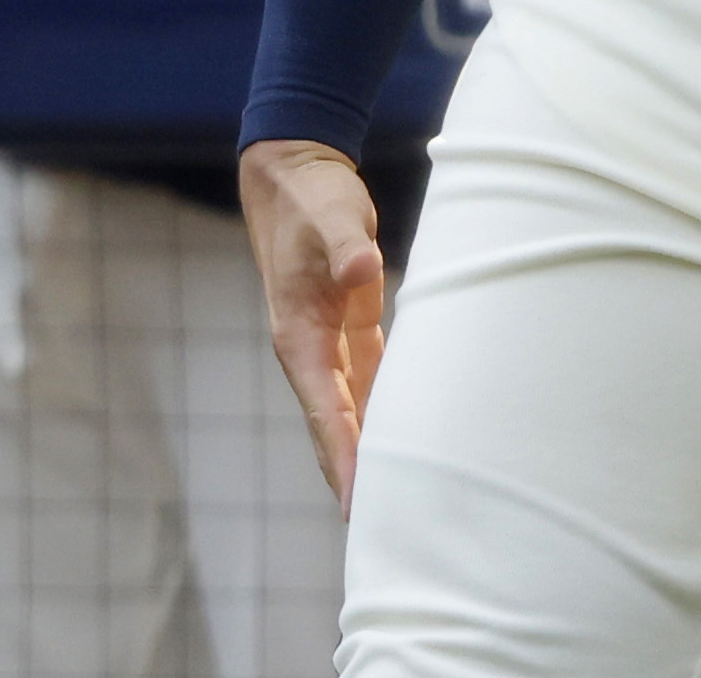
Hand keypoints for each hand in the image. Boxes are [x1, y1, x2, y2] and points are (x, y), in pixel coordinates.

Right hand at [241, 139, 392, 504]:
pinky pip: (368, 377)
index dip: (342, 453)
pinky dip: (382, 406)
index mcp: (298, 335)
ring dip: (368, 446)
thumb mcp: (331, 217)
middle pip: (333, 424)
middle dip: (351, 472)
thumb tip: (364, 270)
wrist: (294, 175)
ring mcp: (328, 339)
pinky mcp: (350, 323)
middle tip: (378, 524)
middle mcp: (310, 348)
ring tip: (394, 493)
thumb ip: (346, 247)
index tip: (358, 499)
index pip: (324, 409)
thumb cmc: (312, 197)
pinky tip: (405, 430)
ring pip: (351, 408)